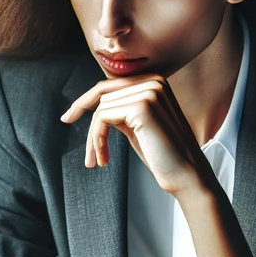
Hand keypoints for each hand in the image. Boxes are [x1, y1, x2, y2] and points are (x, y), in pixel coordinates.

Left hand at [62, 75, 213, 195]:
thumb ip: (121, 108)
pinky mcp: (142, 106)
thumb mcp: (137, 125)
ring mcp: (149, 91)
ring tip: (98, 159)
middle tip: (69, 125)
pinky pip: (102, 118)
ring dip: (93, 137)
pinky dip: (97, 139)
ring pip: (100, 108)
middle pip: (102, 93)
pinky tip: (103, 158)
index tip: (69, 116)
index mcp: (155, 81)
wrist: (186, 175)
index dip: (86, 100)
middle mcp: (154, 81)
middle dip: (84, 115)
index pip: (110, 84)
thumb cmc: (162, 155)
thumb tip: (94, 102)